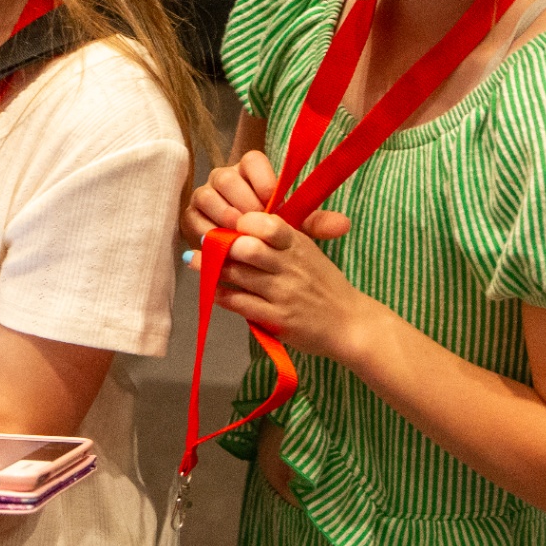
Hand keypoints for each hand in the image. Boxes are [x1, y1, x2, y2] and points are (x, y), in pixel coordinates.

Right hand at [181, 149, 350, 268]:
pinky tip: (219, 244)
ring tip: (238, 236)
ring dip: (222, 216)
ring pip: (205, 195)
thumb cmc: (272, 235)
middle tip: (255, 224)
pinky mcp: (191, 216)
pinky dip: (204, 231)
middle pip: (225, 177)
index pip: (252, 160)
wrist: (246, 255)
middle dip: (241, 202)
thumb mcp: (295, 229)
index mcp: (251, 172)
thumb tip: (343, 225)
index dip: (261, 178)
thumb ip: (316, 224)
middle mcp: (224, 178)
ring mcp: (204, 196)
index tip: (273, 200)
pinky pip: (191, 218)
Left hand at [213, 211, 382, 363]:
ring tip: (194, 260)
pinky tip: (213, 289)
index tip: (231, 222)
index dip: (245, 221)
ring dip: (211, 267)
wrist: (351, 324)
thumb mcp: (308, 253)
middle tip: (206, 240)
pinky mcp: (277, 319)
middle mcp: (290, 267)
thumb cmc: (324, 285)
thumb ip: (280, 239)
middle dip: (223, 243)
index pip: (269, 225)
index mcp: (298, 245)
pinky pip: (239, 303)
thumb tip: (240, 224)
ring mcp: (283, 294)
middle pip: (248, 248)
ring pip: (238, 274)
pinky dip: (221, 294)